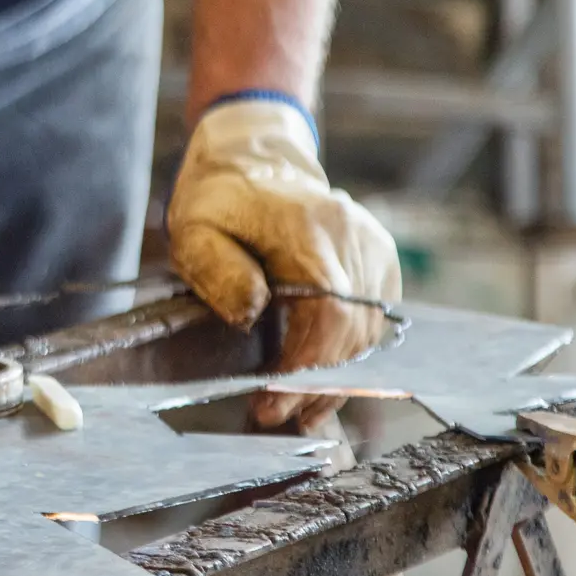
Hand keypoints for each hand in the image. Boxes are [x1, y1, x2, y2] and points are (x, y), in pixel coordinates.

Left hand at [168, 97, 400, 428]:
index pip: (326, 313)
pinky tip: (318, 382)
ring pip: (367, 335)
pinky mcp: (380, 262)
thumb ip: (220, 270)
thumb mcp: (195, 231)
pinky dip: (346, 357)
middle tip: (273, 415)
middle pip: (351, 332)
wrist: (253, 160)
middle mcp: (355, 239)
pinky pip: (372, 323)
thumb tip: (253, 311)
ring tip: (293, 409)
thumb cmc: (219, 199)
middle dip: (313, 385)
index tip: (271, 401)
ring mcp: (375, 250)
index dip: (304, 367)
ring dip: (333, 378)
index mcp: (310, 230)